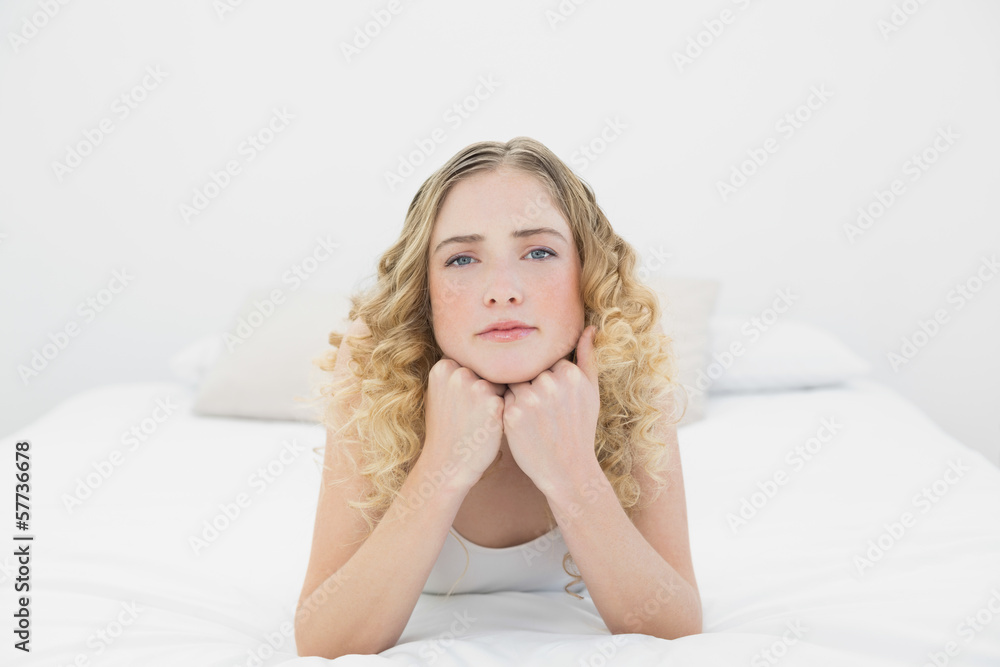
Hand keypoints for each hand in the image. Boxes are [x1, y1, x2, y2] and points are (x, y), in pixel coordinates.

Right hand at [422, 357, 507, 491]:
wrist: (448, 463)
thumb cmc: (448, 429)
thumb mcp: (441, 393)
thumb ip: (457, 372)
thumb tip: (485, 354)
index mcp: (443, 366)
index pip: (475, 362)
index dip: (473, 382)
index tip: (463, 403)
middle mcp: (458, 372)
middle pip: (489, 371)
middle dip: (487, 389)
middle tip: (471, 414)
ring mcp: (476, 386)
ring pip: (501, 384)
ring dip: (498, 400)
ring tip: (479, 420)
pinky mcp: (494, 403)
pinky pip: (509, 399)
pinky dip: (504, 412)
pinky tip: (489, 426)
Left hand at [501, 325, 601, 497]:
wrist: (568, 469)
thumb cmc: (580, 428)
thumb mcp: (591, 392)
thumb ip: (588, 357)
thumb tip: (590, 328)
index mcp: (569, 373)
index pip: (546, 362)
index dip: (547, 380)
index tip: (554, 400)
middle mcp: (549, 383)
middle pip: (528, 371)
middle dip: (532, 387)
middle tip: (543, 412)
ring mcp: (529, 399)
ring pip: (514, 383)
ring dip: (519, 397)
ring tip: (534, 419)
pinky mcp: (511, 415)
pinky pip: (503, 400)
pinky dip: (509, 410)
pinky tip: (523, 426)